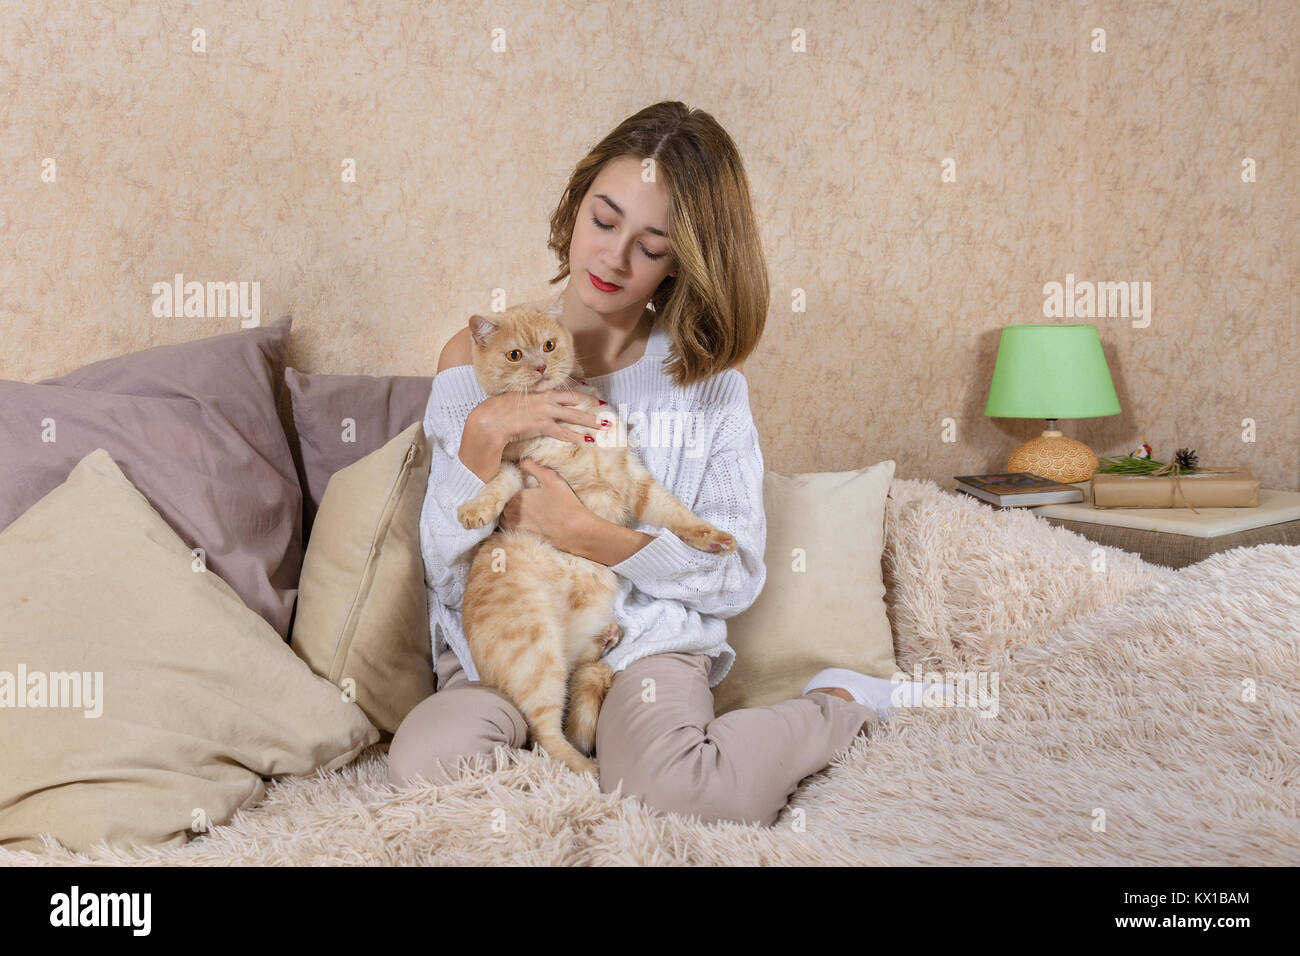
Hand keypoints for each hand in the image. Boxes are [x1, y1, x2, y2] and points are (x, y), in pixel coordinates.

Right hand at [472, 389, 606, 447]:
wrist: (490, 418)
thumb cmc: (499, 410)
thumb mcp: (517, 401)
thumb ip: (529, 403)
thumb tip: (533, 409)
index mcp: (540, 392)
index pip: (566, 393)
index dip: (582, 396)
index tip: (594, 399)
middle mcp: (546, 399)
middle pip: (575, 402)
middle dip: (593, 407)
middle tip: (608, 411)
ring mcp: (545, 411)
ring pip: (574, 416)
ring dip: (590, 422)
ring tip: (604, 427)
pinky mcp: (541, 424)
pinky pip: (563, 432)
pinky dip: (575, 436)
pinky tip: (586, 440)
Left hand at [498, 457, 594, 551]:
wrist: (575, 530)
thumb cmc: (563, 502)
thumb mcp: (550, 478)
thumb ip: (532, 466)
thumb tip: (520, 460)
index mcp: (516, 497)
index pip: (503, 489)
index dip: (508, 485)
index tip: (515, 483)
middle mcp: (512, 512)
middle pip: (502, 503)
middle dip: (505, 498)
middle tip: (516, 494)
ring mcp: (517, 526)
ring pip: (504, 516)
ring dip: (507, 511)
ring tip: (519, 506)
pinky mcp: (524, 536)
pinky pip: (511, 528)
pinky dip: (513, 523)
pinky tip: (525, 518)